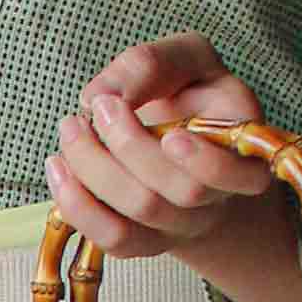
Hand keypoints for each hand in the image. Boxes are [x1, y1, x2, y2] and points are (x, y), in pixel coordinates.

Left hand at [46, 32, 301, 301]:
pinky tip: (59, 169)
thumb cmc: (187, 94)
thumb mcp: (185, 59)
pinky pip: (114, 240)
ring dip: (94, 169)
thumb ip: (150, 65)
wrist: (182, 144)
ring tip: (71, 129)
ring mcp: (182, 225)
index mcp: (241, 146)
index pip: (235, 173)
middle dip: (129, 146)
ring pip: (140, 215)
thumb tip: (99, 97)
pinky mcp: (147, 243)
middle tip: (96, 108)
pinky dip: (78, 206)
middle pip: (181, 192)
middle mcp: (218, 196)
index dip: (203, 161)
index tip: (169, 132)